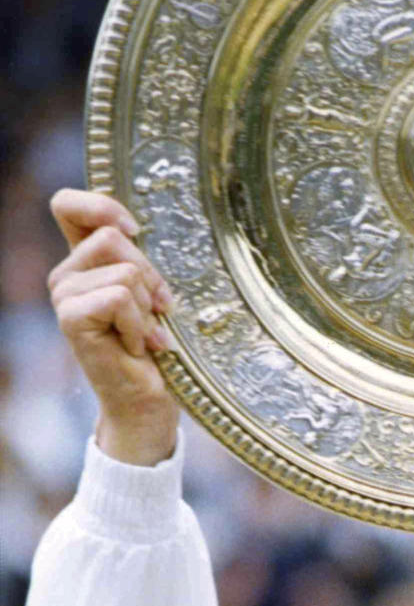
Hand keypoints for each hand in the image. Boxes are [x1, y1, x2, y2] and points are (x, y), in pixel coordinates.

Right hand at [48, 189, 179, 465]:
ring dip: (147, 307)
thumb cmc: (157, 347)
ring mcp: (64, 296)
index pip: (68, 205)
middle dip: (150, 275)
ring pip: (124, 270)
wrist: (147, 400)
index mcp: (85, 260)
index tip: (133, 228)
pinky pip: (119, 297)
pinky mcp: (70, 317)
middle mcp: (68, 274)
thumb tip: (142, 228)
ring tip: (145, 334)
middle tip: (156, 312)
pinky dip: (139, 324)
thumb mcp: (154, 293)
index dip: (101, 205)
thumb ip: (143, 259)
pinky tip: (137, 347)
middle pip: (113, 237)